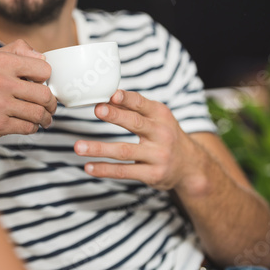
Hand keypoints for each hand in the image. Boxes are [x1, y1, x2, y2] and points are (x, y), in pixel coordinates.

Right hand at [0, 39, 56, 139]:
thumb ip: (16, 51)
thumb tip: (42, 56)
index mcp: (2, 62)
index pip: (43, 69)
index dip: (45, 76)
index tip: (42, 82)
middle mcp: (2, 82)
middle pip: (44, 94)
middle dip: (51, 102)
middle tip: (51, 105)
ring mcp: (0, 105)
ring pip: (38, 113)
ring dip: (45, 117)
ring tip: (45, 117)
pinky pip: (28, 127)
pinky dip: (33, 127)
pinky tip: (30, 124)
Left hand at [74, 90, 206, 194]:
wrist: (190, 166)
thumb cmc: (166, 135)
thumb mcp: (157, 118)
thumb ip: (133, 109)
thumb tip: (106, 97)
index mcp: (160, 115)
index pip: (142, 104)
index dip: (127, 99)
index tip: (111, 95)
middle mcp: (161, 134)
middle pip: (135, 124)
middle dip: (115, 116)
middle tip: (97, 110)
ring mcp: (158, 156)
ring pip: (124, 151)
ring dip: (99, 148)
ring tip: (79, 146)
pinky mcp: (153, 175)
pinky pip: (125, 172)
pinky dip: (105, 170)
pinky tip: (89, 167)